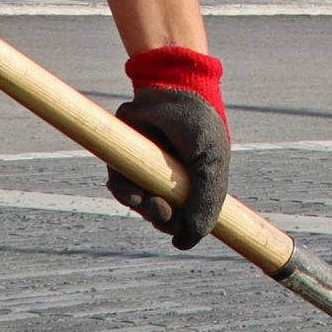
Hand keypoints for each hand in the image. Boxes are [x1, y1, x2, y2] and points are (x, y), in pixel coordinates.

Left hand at [112, 46, 229, 247]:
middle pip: (165, 220)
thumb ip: (207, 200)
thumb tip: (190, 241)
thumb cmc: (197, 125)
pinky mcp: (126, 164)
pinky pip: (120, 188)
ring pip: (141, 208)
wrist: (169, 91)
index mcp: (199, 185)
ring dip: (141, 207)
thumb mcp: (210, 162)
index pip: (193, 221)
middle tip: (160, 210)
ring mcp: (150, 175)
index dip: (187, 232)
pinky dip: (121, 191)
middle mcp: (174, 183)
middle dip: (162, 221)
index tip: (181, 238)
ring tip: (144, 196)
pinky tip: (122, 184)